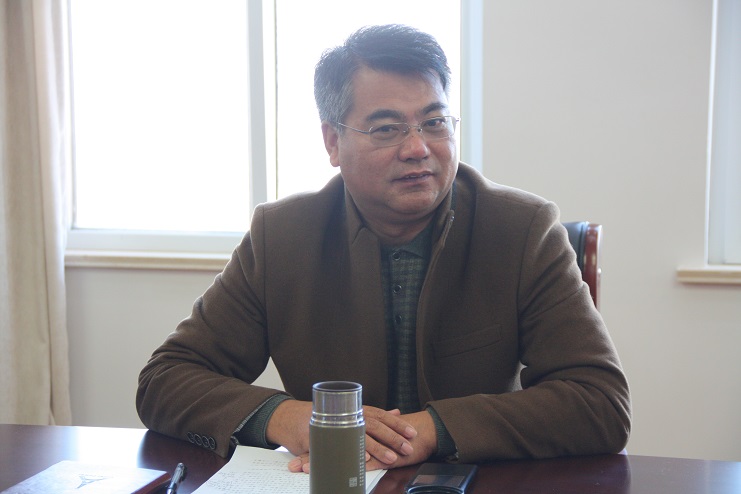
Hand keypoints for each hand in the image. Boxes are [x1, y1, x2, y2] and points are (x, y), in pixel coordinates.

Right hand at [284, 406, 436, 472]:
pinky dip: (351, 452)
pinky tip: (362, 459)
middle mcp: (346, 416)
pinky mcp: (321, 437)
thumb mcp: (351, 414)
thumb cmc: (324, 417)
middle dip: (392, 438)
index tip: (412, 433)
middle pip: (373, 426)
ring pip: (359, 436)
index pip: (380, 415)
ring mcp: (333, 425)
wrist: (290, 418)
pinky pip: (338, 447)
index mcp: (356, 410)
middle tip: (407, 449)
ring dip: (376, 448)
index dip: (397, 424)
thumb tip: (397, 412)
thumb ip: (375, 415)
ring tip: (390, 458)